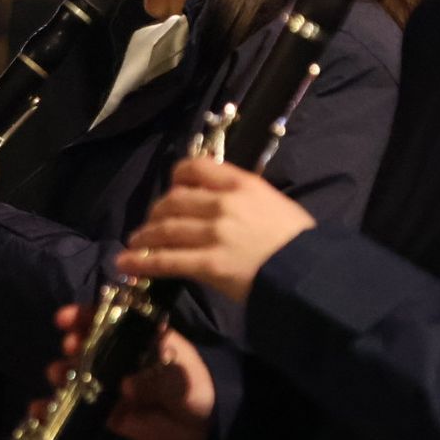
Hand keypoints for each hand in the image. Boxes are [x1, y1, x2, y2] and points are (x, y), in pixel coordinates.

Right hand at [29, 304, 212, 439]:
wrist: (206, 425)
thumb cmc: (197, 387)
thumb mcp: (182, 378)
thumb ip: (156, 380)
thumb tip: (126, 386)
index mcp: (137, 337)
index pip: (108, 319)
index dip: (85, 316)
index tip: (67, 318)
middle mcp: (119, 356)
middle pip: (88, 344)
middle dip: (74, 342)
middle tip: (70, 346)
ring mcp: (111, 384)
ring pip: (79, 373)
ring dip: (62, 370)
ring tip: (56, 373)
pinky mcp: (107, 411)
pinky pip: (78, 406)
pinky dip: (55, 407)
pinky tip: (39, 408)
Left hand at [118, 158, 313, 302]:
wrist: (311, 272)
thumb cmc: (298, 240)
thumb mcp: (273, 202)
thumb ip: (243, 196)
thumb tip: (219, 198)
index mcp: (240, 183)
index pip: (195, 168)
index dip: (176, 177)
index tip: (171, 188)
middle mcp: (223, 203)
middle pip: (174, 200)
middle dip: (157, 212)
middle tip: (152, 223)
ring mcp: (214, 233)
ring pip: (166, 229)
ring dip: (145, 236)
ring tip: (134, 243)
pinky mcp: (209, 264)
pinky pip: (168, 260)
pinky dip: (143, 262)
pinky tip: (128, 264)